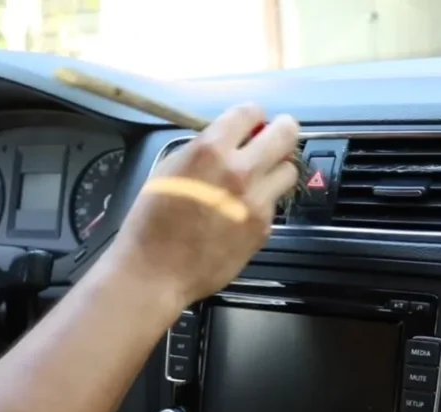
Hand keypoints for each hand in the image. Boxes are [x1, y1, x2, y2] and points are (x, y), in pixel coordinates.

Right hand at [108, 104, 299, 307]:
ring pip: (288, 170)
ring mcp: (256, 201)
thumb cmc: (152, 222)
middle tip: (275, 138)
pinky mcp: (264, 227)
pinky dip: (263, 202)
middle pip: (286, 134)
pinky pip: (274, 204)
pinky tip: (242, 212)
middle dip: (281, 131)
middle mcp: (240, 171)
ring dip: (276, 169)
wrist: (156, 271)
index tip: (253, 123)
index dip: (254, 116)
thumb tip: (228, 141)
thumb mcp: (169, 169)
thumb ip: (203, 149)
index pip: (251, 112)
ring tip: (258, 178)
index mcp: (210, 150)